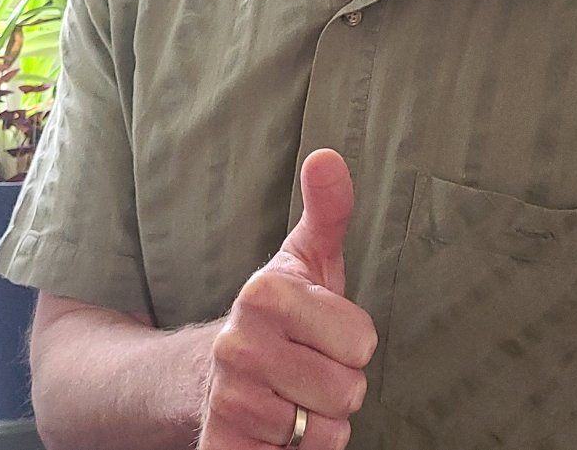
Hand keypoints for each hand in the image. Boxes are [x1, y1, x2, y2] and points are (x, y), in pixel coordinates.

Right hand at [199, 149, 377, 448]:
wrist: (215, 372)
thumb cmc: (282, 312)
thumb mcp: (307, 256)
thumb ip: (328, 208)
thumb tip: (328, 156)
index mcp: (263, 293)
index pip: (361, 341)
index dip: (351, 340)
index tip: (321, 330)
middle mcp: (237, 345)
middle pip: (347, 390)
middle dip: (338, 384)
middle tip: (308, 365)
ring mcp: (227, 400)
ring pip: (325, 432)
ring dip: (317, 422)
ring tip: (292, 394)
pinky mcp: (220, 447)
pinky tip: (276, 428)